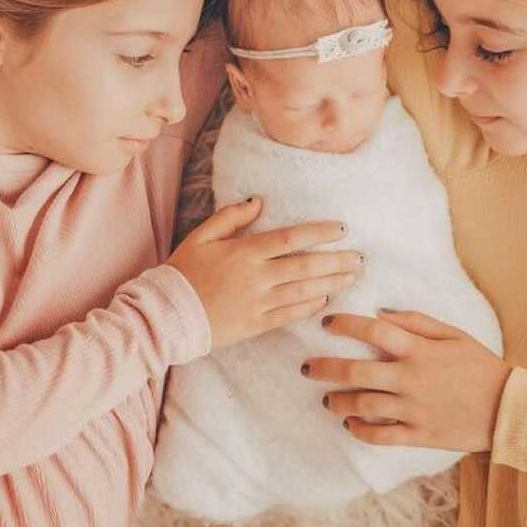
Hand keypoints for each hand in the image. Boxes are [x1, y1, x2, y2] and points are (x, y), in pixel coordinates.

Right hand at [166, 197, 363, 349]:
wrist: (166, 315)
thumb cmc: (183, 272)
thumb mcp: (201, 236)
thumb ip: (231, 217)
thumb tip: (258, 202)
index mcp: (244, 252)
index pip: (291, 239)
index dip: (319, 233)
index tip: (341, 229)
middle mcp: (256, 277)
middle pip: (305, 266)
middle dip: (336, 261)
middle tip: (360, 257)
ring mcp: (257, 303)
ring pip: (303, 291)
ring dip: (331, 283)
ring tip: (352, 276)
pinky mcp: (256, 325)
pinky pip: (289, 314)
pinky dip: (309, 307)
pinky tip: (326, 299)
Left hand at [301, 309, 511, 452]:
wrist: (507, 408)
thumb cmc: (479, 365)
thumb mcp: (453, 333)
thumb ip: (417, 321)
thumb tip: (381, 313)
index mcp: (419, 349)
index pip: (373, 330)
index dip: (346, 323)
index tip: (327, 322)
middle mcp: (410, 378)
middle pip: (356, 370)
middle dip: (325, 367)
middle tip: (306, 367)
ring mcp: (413, 408)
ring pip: (362, 405)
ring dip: (338, 401)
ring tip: (326, 398)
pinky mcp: (418, 434)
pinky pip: (380, 435)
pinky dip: (360, 430)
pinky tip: (350, 423)